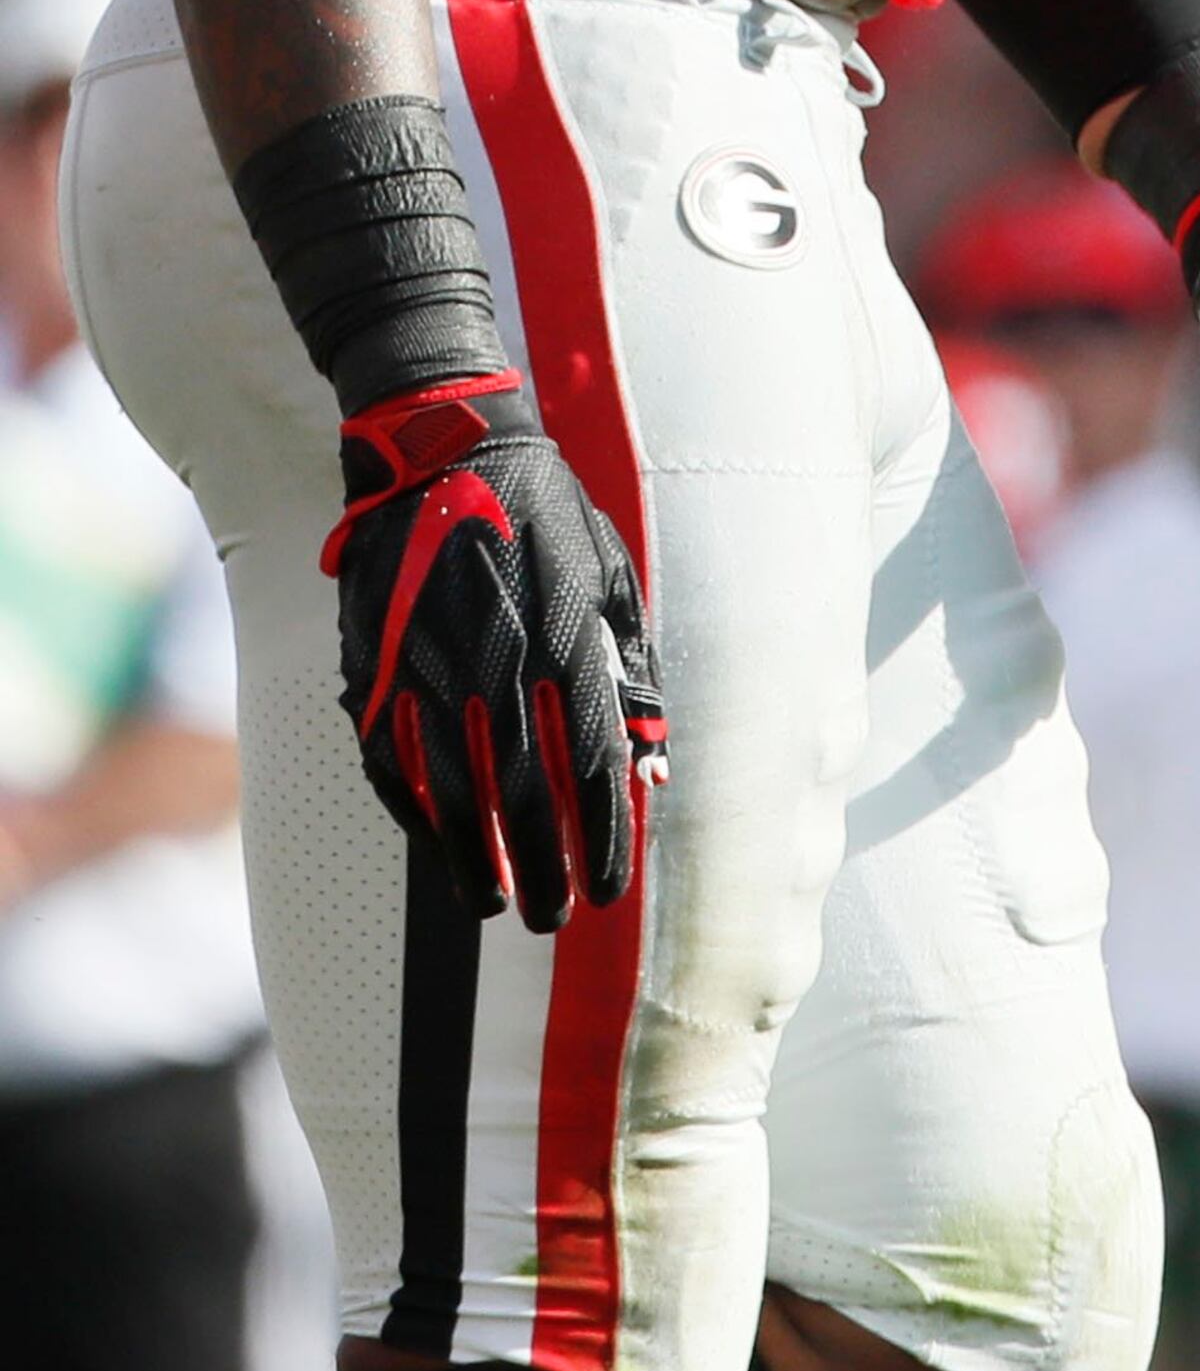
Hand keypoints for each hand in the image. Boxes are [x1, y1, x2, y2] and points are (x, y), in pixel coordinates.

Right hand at [320, 374, 665, 927]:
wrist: (442, 452)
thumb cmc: (549, 520)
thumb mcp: (612, 584)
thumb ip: (633, 678)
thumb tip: (656, 770)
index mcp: (567, 643)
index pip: (594, 769)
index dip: (603, 839)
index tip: (609, 891)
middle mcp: (499, 665)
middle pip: (523, 798)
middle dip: (541, 870)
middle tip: (551, 919)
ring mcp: (428, 669)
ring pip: (450, 793)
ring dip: (472, 859)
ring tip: (492, 903)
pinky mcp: (373, 666)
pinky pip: (389, 761)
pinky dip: (413, 814)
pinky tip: (435, 845)